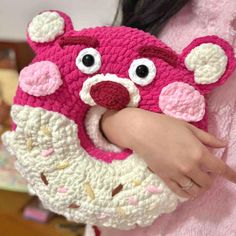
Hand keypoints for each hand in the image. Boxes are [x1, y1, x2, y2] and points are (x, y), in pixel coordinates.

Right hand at [101, 108, 235, 198]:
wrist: (142, 131)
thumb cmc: (165, 125)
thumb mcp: (189, 127)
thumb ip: (207, 138)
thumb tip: (223, 145)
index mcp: (198, 152)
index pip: (220, 169)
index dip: (231, 175)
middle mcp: (190, 167)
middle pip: (208, 183)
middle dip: (211, 179)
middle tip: (206, 172)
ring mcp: (177, 174)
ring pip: (195, 190)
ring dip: (199, 188)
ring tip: (197, 181)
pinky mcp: (165, 178)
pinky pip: (179, 192)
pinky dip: (187, 193)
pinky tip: (188, 188)